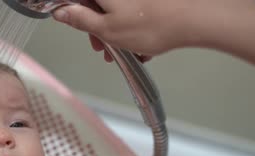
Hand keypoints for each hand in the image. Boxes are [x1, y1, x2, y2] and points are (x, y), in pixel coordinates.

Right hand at [53, 0, 210, 56]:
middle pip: (98, 2)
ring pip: (118, 7)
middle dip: (98, 25)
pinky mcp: (153, 0)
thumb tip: (61, 11)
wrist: (194, 19)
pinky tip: (142, 44)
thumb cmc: (152, 24)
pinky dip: (134, 24)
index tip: (74, 27)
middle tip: (102, 47)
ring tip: (124, 52)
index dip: (72, 12)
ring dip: (117, 29)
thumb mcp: (106, 29)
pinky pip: (135, 9)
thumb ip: (79, 19)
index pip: (77, 0)